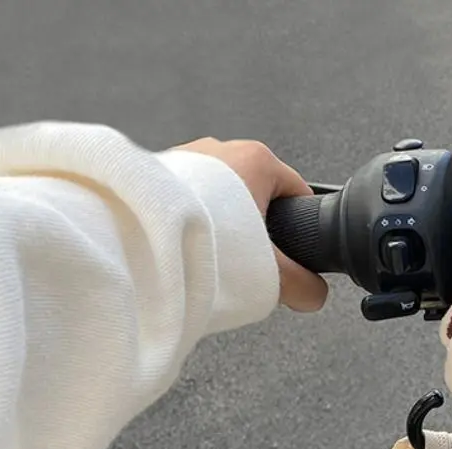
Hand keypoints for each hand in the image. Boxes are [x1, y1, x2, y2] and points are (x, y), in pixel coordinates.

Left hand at [176, 138, 328, 312]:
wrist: (138, 240)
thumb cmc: (203, 241)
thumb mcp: (268, 272)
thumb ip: (301, 286)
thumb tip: (314, 295)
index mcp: (257, 160)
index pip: (298, 194)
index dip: (301, 231)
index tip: (291, 257)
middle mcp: (223, 150)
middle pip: (258, 198)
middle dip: (256, 233)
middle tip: (247, 264)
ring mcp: (189, 157)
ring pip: (222, 201)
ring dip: (222, 230)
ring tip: (215, 260)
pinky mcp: (160, 173)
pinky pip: (190, 202)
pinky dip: (194, 225)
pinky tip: (190, 250)